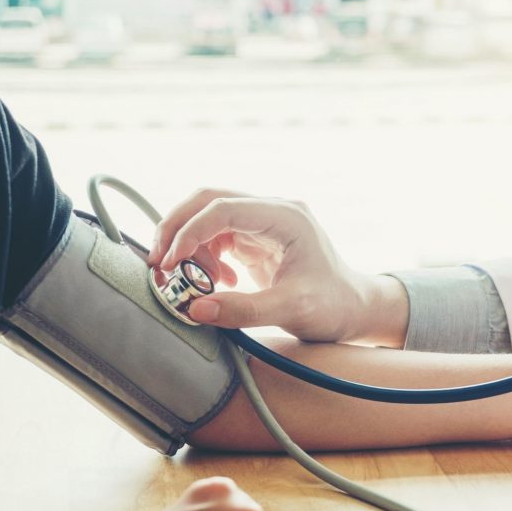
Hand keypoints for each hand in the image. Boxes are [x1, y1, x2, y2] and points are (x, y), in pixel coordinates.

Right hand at [149, 189, 406, 344]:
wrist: (354, 309)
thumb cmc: (332, 306)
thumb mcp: (291, 310)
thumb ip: (244, 310)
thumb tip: (195, 308)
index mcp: (286, 217)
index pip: (223, 208)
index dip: (190, 232)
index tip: (170, 263)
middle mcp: (274, 210)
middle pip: (208, 200)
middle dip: (177, 228)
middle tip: (158, 263)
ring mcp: (264, 222)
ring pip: (208, 217)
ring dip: (190, 246)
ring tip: (193, 282)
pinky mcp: (256, 238)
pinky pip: (217, 237)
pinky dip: (205, 257)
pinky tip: (219, 283)